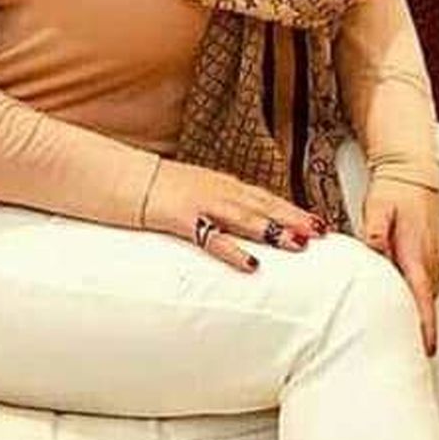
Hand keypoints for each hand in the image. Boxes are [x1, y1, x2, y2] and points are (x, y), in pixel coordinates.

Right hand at [144, 159, 326, 272]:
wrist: (116, 175)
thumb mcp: (188, 190)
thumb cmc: (149, 188)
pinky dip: (233, 250)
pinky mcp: (180, 218)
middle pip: (261, 204)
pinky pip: (211, 237)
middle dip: (293, 218)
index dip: (290, 209)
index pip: (262, 197)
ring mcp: (199, 202)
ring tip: (300, 244)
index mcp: (218, 183)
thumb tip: (232, 222)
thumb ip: (212, 204)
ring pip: (244, 217)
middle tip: (322, 231)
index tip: (317, 220)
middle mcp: (215, 190)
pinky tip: (251, 264)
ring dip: (274, 230)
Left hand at [359, 177, 438, 357]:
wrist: (413, 173)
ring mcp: (436, 260)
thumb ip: (375, 231)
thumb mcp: (377, 207)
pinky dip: (421, 302)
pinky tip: (406, 312)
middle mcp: (432, 262)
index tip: (427, 349)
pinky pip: (428, 287)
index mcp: (417, 254)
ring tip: (406, 343)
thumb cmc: (393, 191)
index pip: (423, 298)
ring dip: (421, 317)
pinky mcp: (434, 257)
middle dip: (420, 330)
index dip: (425, 326)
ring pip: (428, 297)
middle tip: (406, 358)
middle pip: (427, 305)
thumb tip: (373, 250)